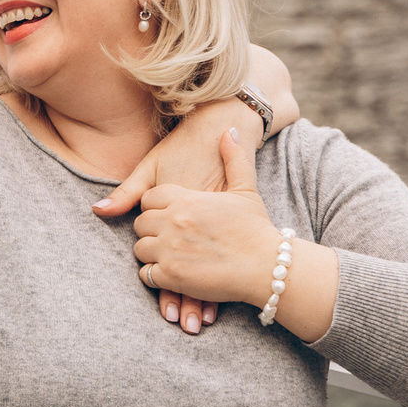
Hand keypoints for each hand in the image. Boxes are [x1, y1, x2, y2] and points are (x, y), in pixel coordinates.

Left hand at [131, 127, 284, 308]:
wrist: (267, 267)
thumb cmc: (256, 229)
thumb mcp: (246, 190)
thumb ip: (234, 158)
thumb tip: (229, 130)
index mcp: (186, 199)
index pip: (149, 198)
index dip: (156, 208)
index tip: (168, 217)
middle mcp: (173, 221)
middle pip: (140, 223)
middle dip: (151, 231)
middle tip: (167, 238)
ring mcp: (169, 249)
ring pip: (140, 249)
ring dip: (152, 254)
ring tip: (171, 256)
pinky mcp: (171, 276)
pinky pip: (147, 275)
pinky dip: (156, 276)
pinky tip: (173, 273)